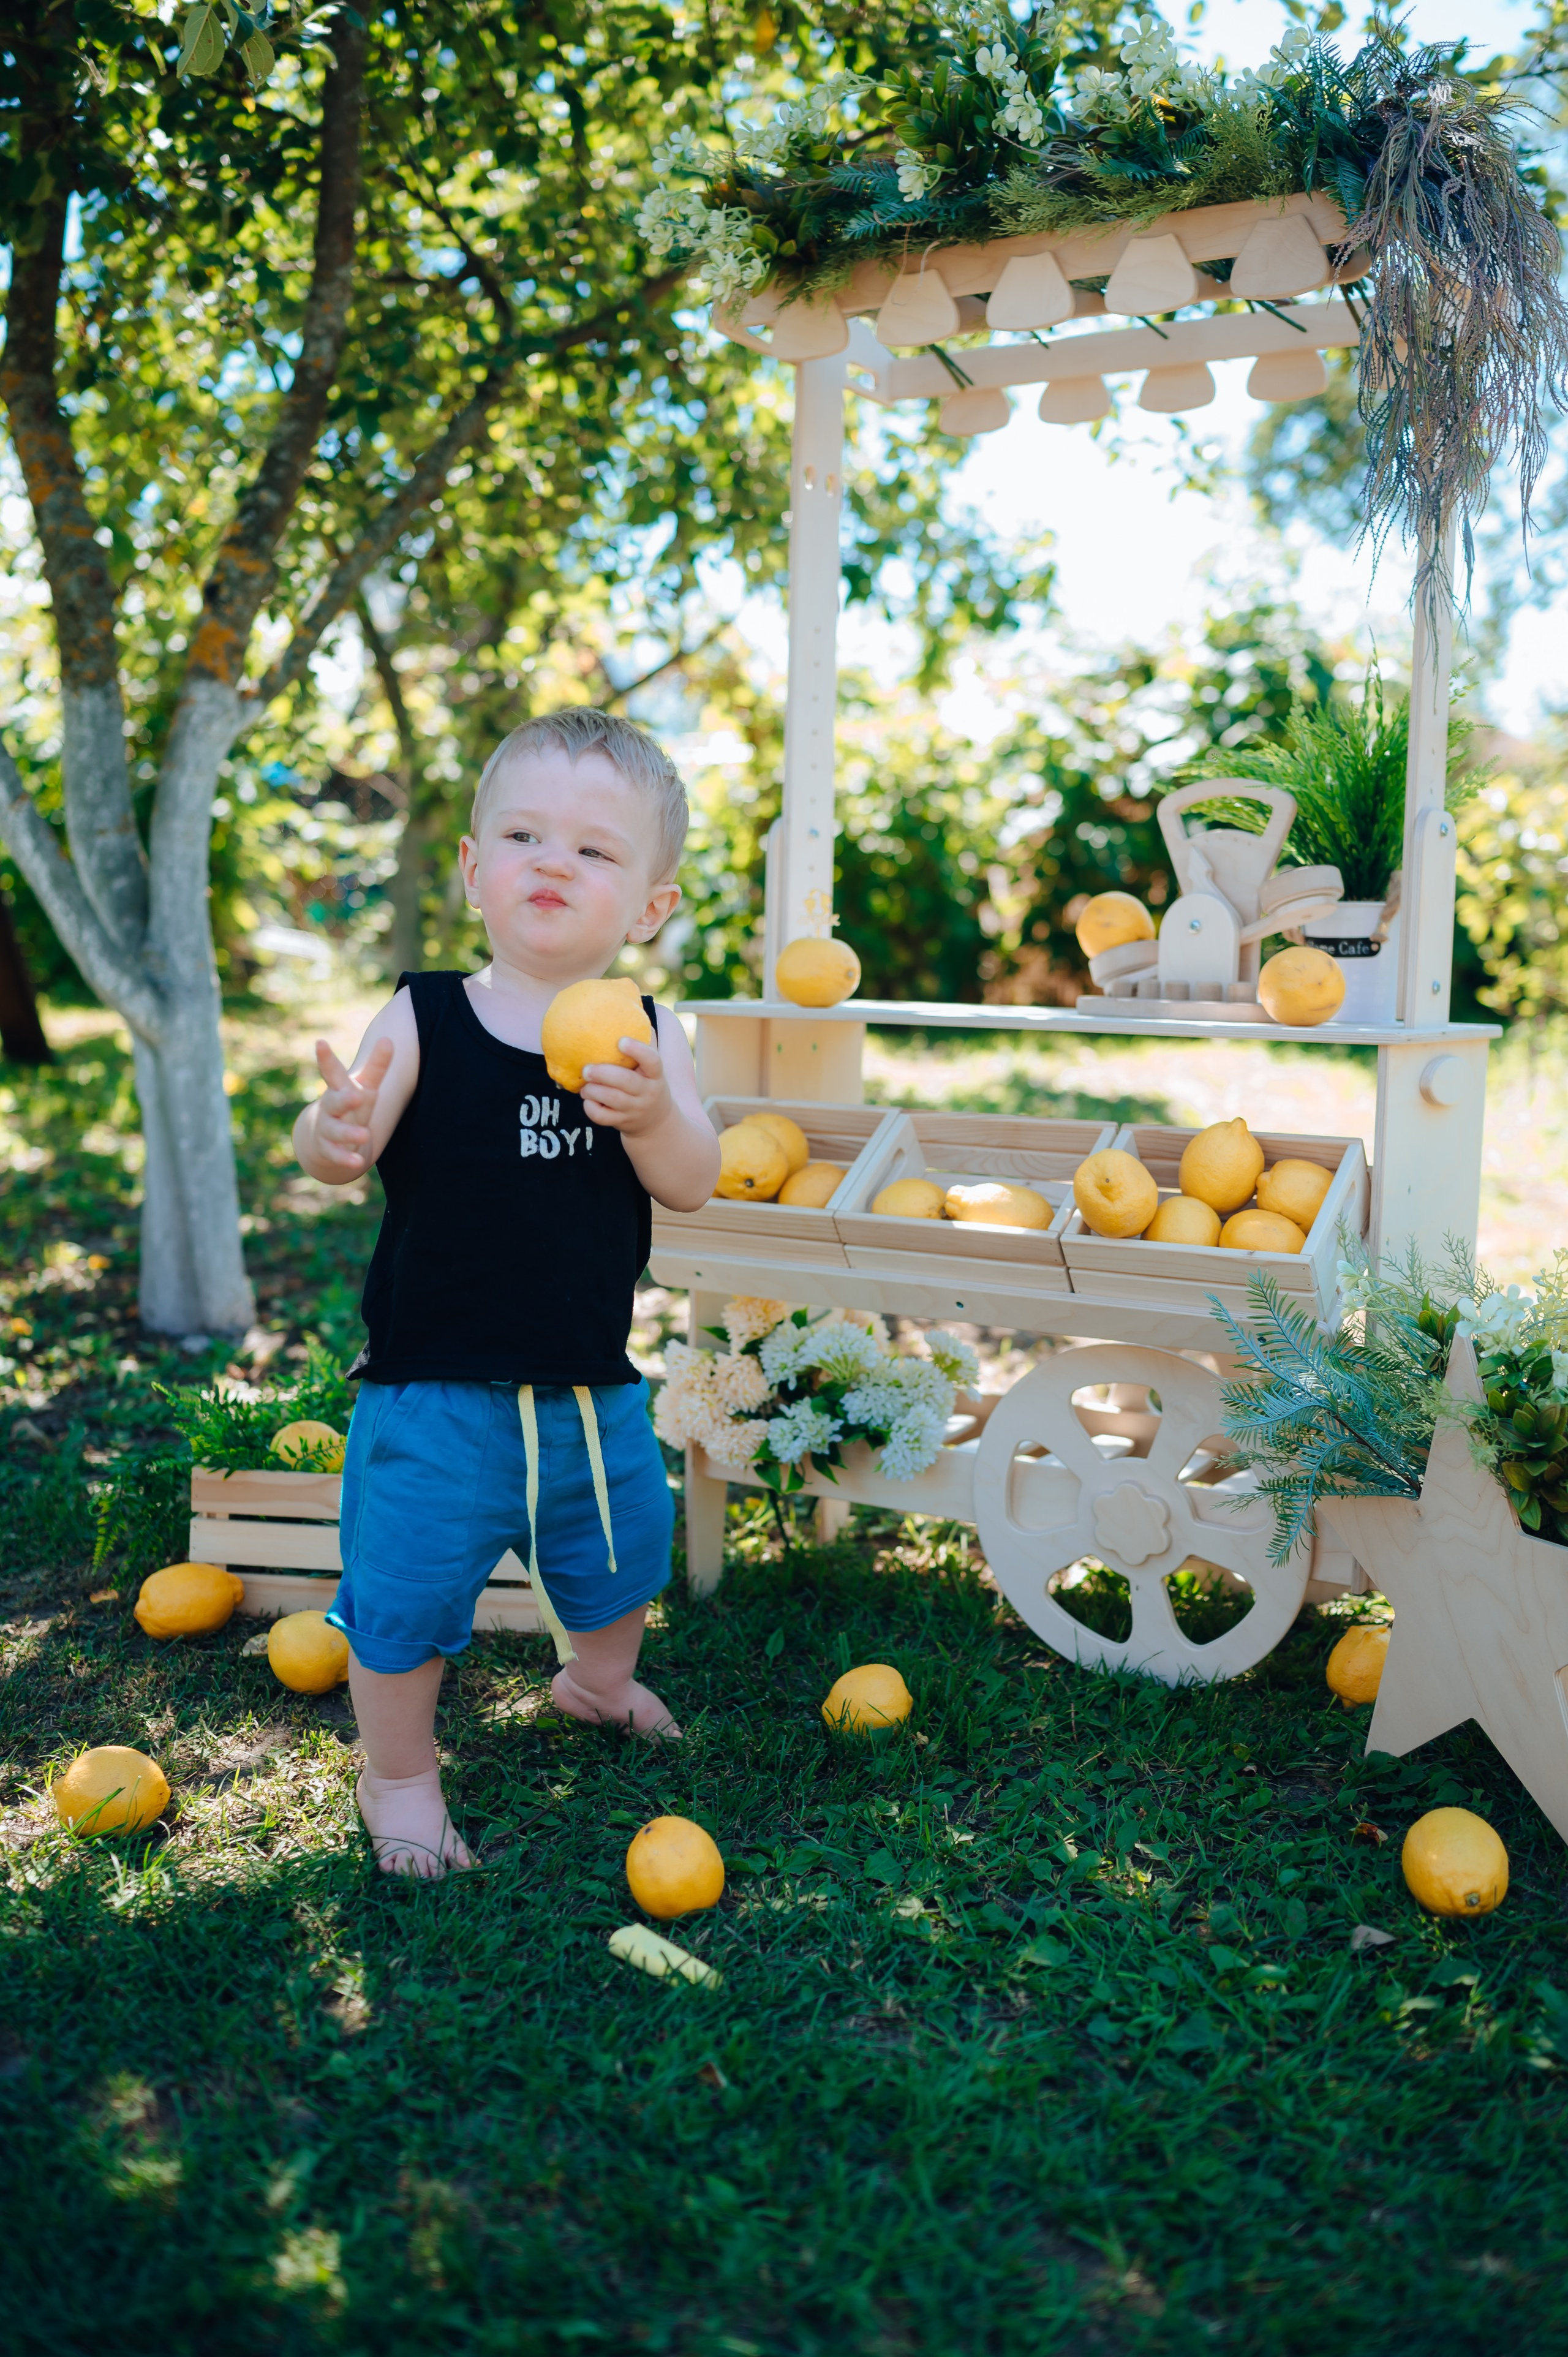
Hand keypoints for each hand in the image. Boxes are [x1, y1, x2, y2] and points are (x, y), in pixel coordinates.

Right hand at [309, 1036, 393, 1174]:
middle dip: (344, 1100)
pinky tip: (358, 1163)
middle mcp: (330, 1106)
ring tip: (365, 1135)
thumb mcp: (365, 1085)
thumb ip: (377, 1065)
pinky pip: (335, 1154)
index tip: (321, 1042)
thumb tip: (387, 1038)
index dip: (326, 1058)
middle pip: (333, 1102)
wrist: (327, 1135)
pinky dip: (346, 1158)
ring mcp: (326, 1128)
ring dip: (349, 1133)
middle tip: (356, 1097)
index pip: (332, 1071)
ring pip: (334, 1130)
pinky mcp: (328, 1148)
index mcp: (339, 1088)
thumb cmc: (350, 1102)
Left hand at [581, 1036, 671, 1136]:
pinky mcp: (622, 1122)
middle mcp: (647, 1092)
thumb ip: (646, 1042)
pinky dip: (591, 1108)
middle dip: (603, 1074)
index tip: (621, 1041)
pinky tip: (587, 1100)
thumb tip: (634, 1008)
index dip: (637, 1050)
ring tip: (584, 1084)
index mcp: (655, 1075)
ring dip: (593, 1090)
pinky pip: (603, 1117)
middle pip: (626, 1082)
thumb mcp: (653, 1067)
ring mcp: (635, 1109)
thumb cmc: (648, 1083)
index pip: (652, 1061)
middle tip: (586, 1068)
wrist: (657, 1122)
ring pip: (612, 1099)